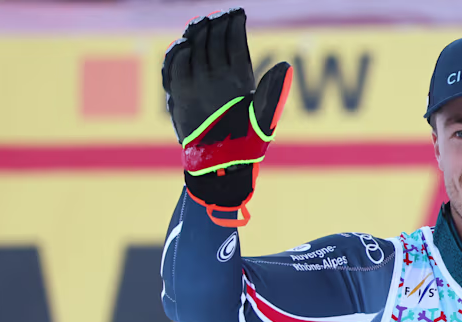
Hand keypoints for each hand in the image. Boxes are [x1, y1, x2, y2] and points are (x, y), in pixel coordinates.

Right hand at [161, 7, 290, 224]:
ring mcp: (197, 84)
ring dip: (195, 36)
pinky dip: (177, 57)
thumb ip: (274, 92)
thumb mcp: (264, 117)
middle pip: (213, 41)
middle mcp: (217, 77)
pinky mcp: (180, 94)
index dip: (234, 26)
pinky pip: (175, 70)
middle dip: (212, 26)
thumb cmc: (248, 145)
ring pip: (194, 50)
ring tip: (199, 24)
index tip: (237, 11)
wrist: (222, 167)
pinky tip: (183, 47)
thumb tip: (287, 65)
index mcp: (239, 78)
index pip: (235, 43)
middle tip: (213, 16)